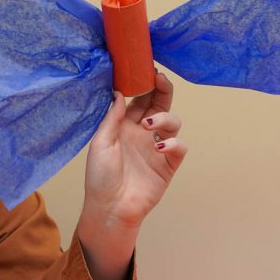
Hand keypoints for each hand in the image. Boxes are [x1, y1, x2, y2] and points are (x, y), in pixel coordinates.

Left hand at [76, 72, 186, 279]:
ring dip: (164, 118)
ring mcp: (157, 149)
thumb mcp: (100, 143)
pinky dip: (174, 143)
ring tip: (149, 126)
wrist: (109, 209)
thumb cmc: (99, 177)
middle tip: (160, 80)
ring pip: (173, 122)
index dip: (145, 84)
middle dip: (163, 90)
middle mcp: (142, 134)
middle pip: (160, 104)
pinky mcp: (168, 165)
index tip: (147, 70)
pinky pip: (180, 146)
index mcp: (124, 126)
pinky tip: (160, 146)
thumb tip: (119, 91)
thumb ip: (112, 117)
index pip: (139, 99)